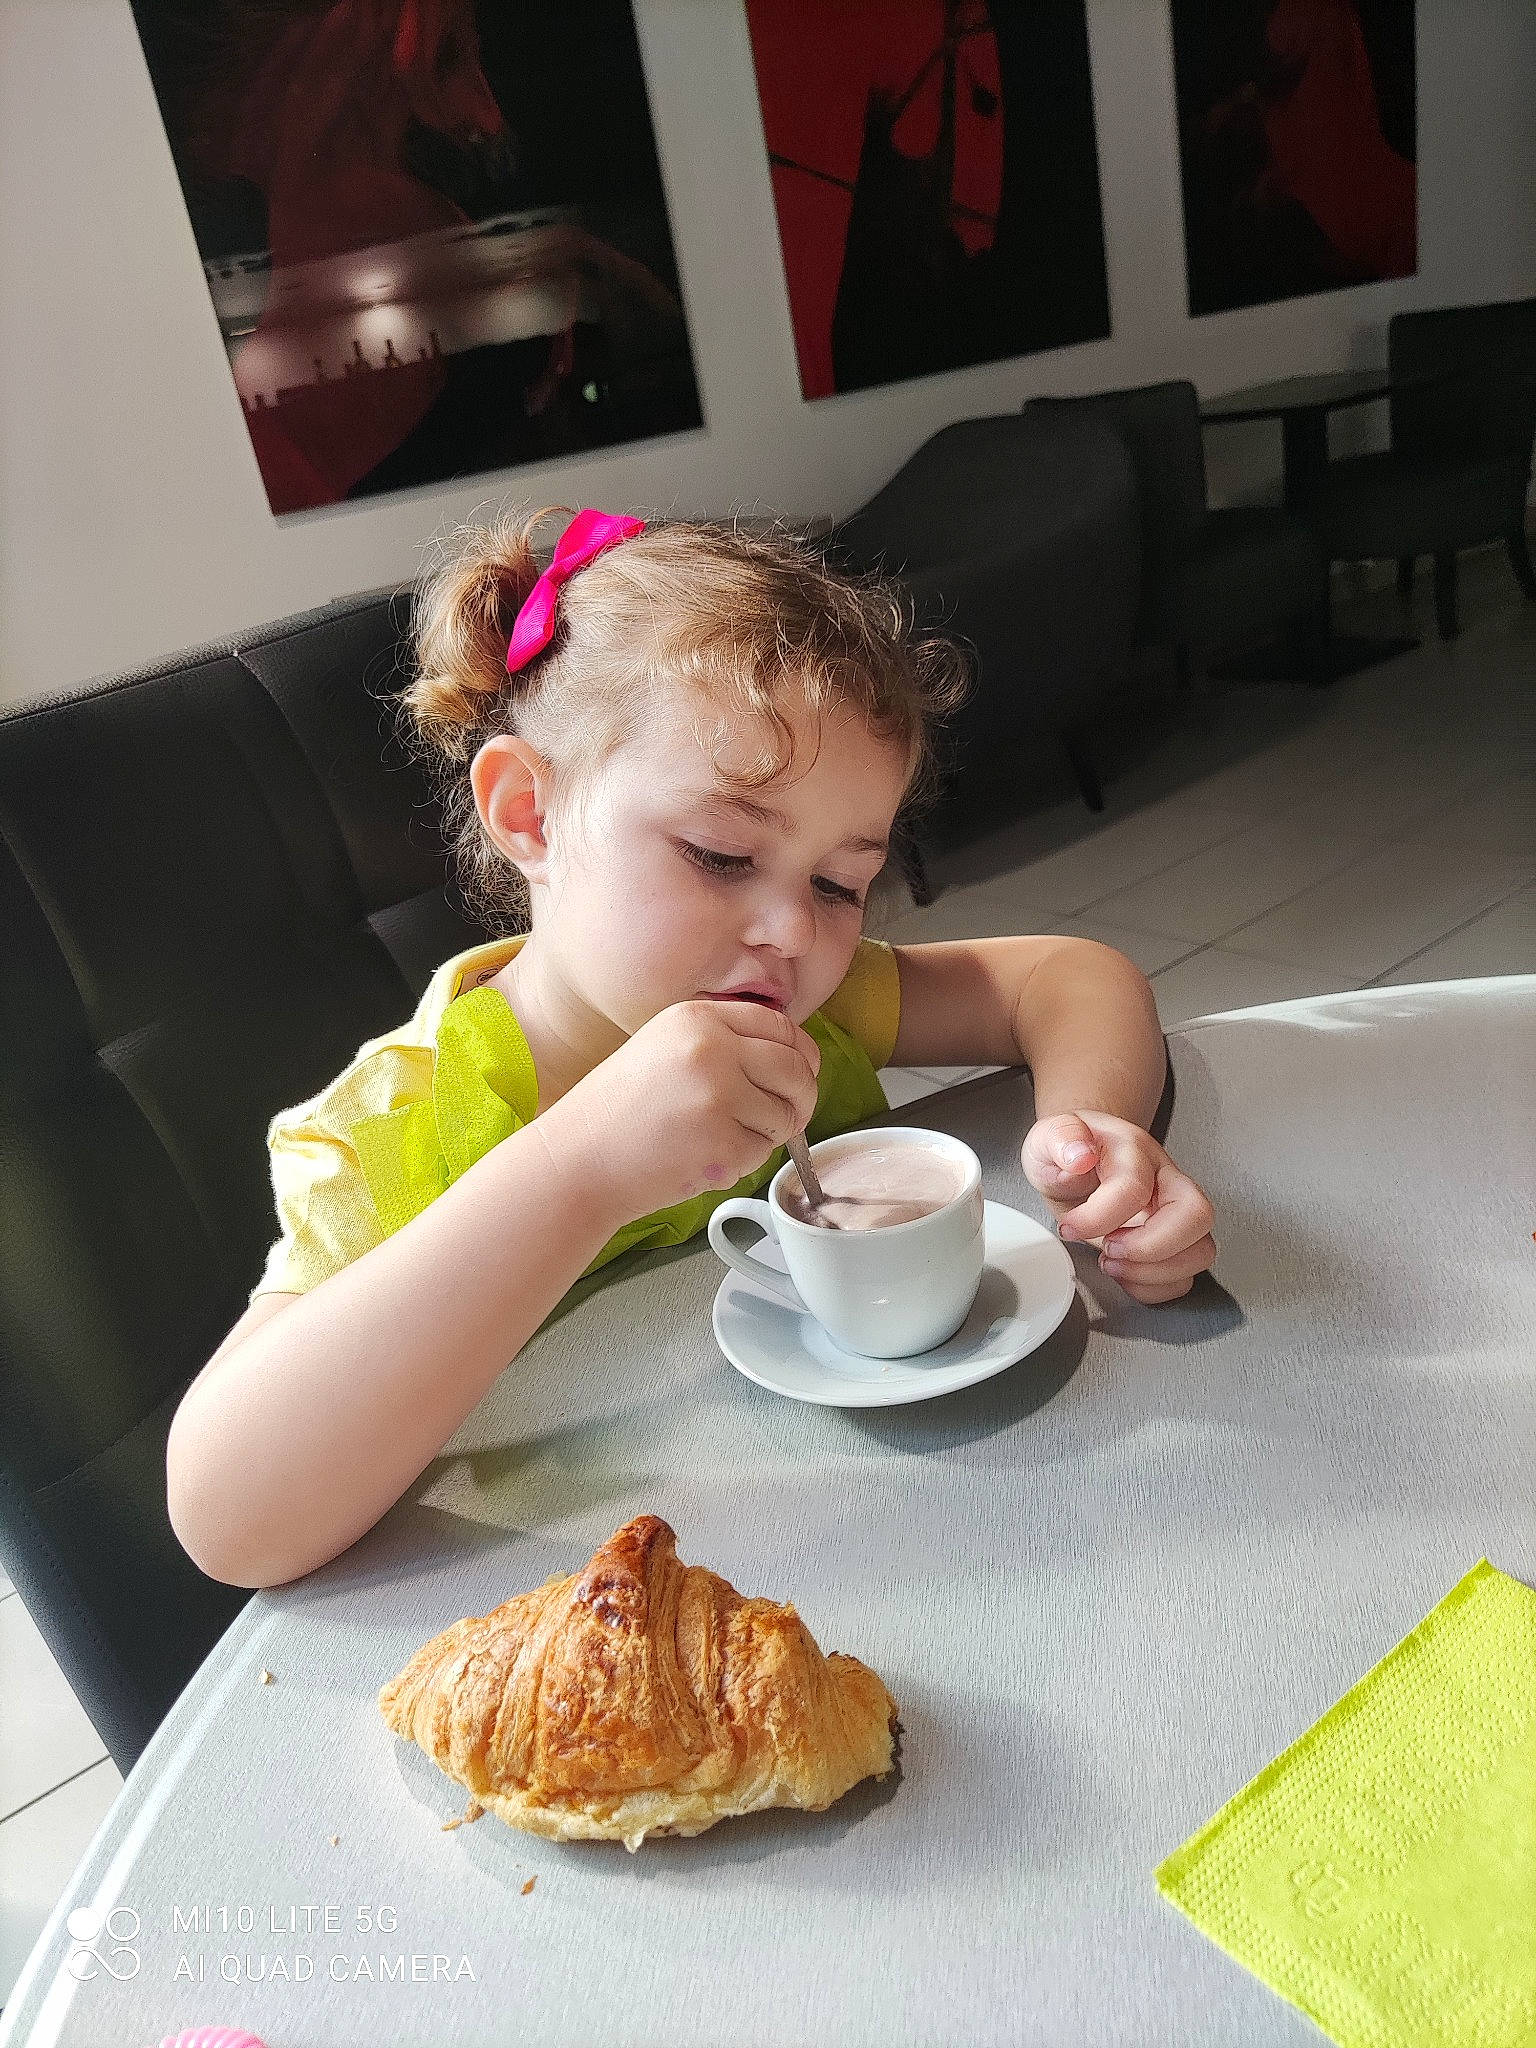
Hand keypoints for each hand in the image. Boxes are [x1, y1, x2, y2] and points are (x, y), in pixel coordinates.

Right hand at [549, 1000, 820, 1221]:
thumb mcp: (665, 1049)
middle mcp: (712, 1047)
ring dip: (767, 1135)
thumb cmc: (618, 1113)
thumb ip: (723, 1043)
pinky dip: (743, 1162)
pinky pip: (763, 1152)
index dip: (801, 1055)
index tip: (798, 1077)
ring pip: (786, 1115)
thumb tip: (794, 1059)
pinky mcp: (722, 1141)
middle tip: (786, 1120)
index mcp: (698, 1018)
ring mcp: (718, 1094)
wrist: (576, 1160)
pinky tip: (705, 1159)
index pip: (781, 1026)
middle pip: (796, 1068)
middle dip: (801, 1099)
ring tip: (721, 1140)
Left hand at [1022, 1111, 1215, 1304]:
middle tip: (1107, 1248)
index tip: (1070, 1227)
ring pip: (1200, 1251)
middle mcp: (1165, 1180)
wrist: (1078, 1158)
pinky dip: (1154, 1287)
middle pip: (1196, 1216)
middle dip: (1148, 1247)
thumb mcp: (1048, 1136)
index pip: (1134, 1188)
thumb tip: (1079, 1155)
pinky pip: (1186, 1276)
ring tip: (1113, 1263)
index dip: (1099, 1218)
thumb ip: (1060, 1136)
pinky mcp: (1173, 1242)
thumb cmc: (1068, 1152)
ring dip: (1153, 1271)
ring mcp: (1174, 1213)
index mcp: (1134, 1151)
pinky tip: (1124, 1273)